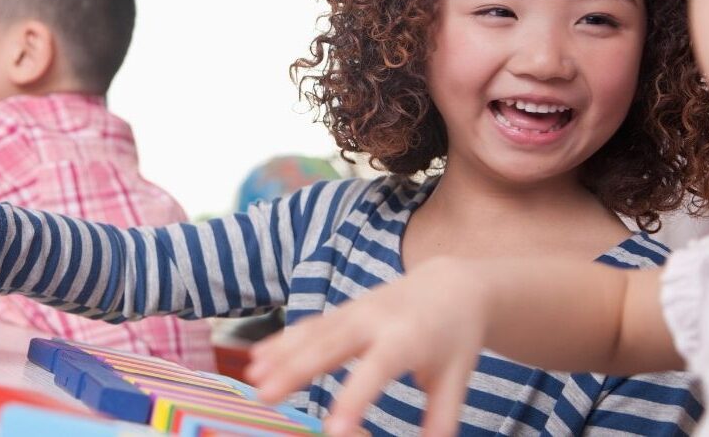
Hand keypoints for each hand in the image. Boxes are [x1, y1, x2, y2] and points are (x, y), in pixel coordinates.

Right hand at [245, 258, 486, 436]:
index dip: (354, 398)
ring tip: (252, 377)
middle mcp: (375, 320)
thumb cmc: (455, 338)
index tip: (332, 430)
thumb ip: (440, 418)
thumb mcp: (456, 378)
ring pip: (312, 332)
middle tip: (265, 395)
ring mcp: (355, 312)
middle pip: (329, 346)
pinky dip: (282, 340)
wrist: (453, 286)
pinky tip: (257, 357)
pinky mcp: (344, 311)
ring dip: (279, 353)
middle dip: (295, 370)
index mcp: (407, 338)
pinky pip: (309, 325)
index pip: (376, 370)